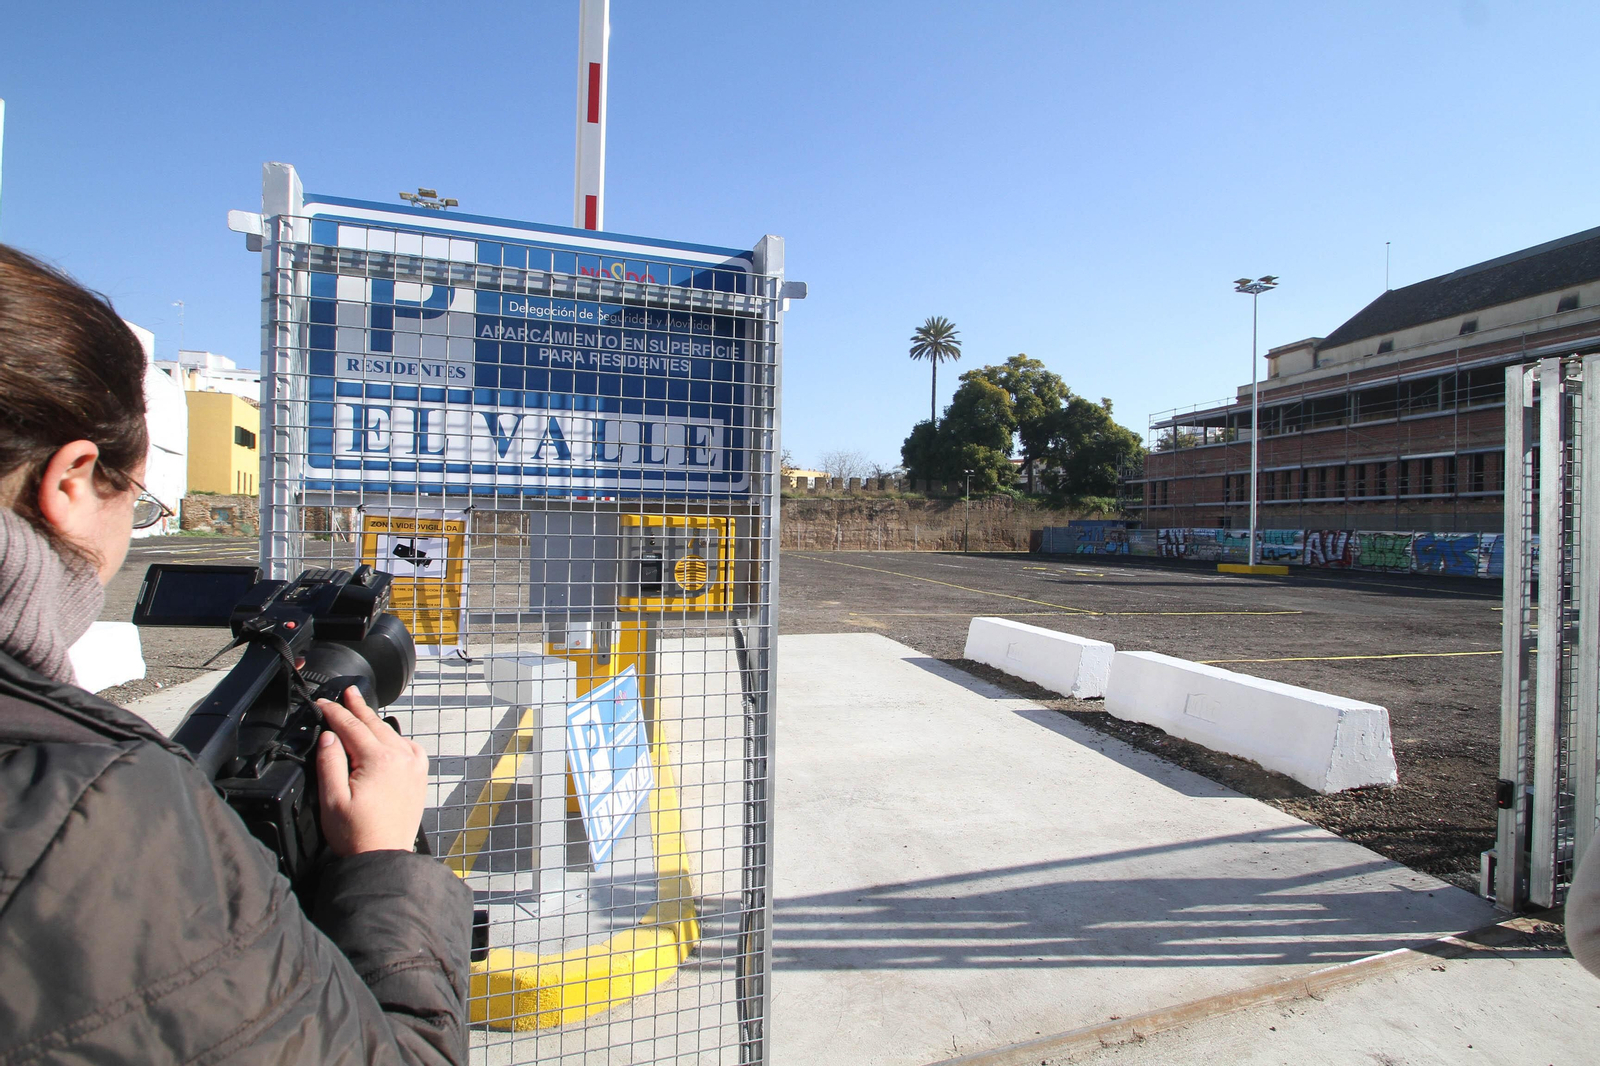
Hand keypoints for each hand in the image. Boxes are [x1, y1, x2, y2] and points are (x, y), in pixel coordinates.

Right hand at [315, 686, 428, 855]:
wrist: (383, 857)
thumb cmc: (357, 835)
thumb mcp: (332, 799)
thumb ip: (329, 762)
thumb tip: (329, 735)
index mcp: (378, 760)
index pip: (351, 727)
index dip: (334, 712)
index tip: (322, 703)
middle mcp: (401, 757)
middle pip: (374, 724)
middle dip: (358, 707)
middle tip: (348, 691)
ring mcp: (414, 766)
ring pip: (391, 733)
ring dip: (375, 721)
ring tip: (361, 709)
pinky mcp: (419, 776)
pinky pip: (407, 746)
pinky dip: (394, 737)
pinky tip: (385, 737)